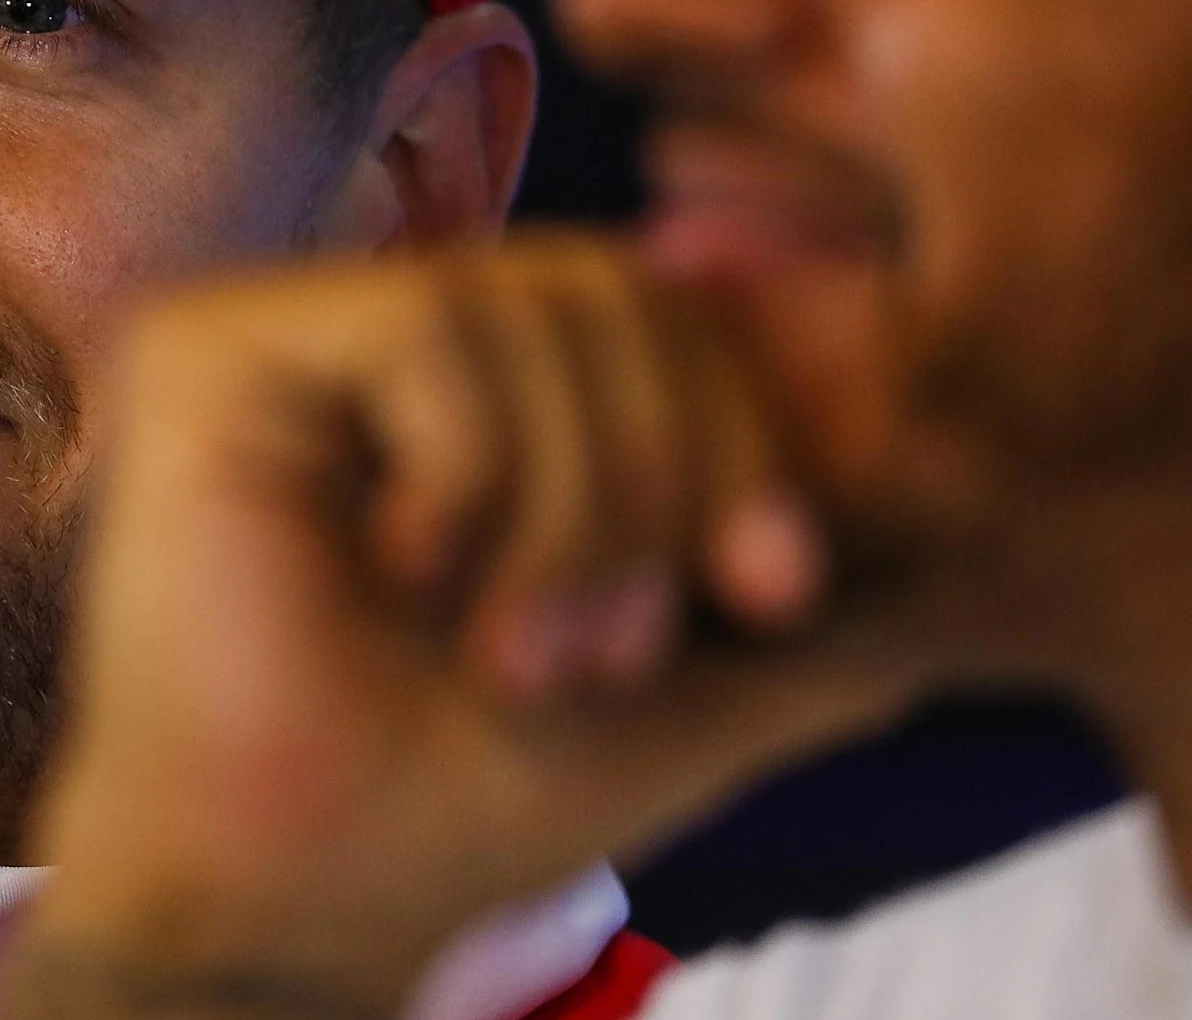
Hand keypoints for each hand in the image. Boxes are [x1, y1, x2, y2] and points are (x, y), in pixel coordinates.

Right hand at [0, 231, 927, 1019]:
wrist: (298, 903)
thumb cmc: (464, 801)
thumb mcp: (699, 687)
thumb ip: (827, 612)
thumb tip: (981, 528)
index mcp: (482, 386)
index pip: (669, 312)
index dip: (748, 434)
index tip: (779, 595)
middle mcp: (378, 332)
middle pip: (615, 287)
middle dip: (662, 481)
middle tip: (614, 652)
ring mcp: (290, 329)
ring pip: (527, 305)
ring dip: (568, 508)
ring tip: (515, 649)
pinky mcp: (210, 346)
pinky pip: (429, 327)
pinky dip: (471, 476)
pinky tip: (409, 579)